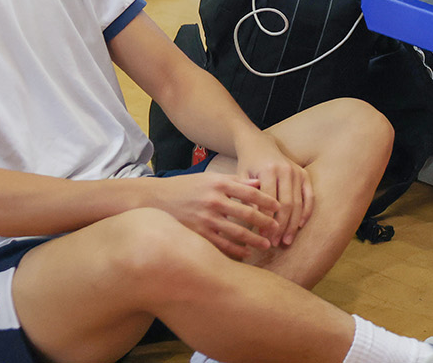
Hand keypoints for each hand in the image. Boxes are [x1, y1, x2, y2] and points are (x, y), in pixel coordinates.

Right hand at [144, 171, 283, 259]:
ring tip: (266, 244)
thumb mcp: (210, 179)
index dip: (268, 201)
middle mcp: (213, 200)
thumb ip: (235, 181)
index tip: (279, 208)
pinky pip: (220, 245)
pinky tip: (246, 253)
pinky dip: (236, 250)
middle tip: (277, 228)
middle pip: (247, 214)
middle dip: (265, 222)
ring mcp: (204, 219)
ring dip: (254, 240)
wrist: (153, 199)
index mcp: (219, 184)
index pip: (251, 193)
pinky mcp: (196, 234)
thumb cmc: (186, 187)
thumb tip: (259, 184)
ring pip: (236, 232)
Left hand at [236, 136, 313, 247]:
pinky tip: (300, 225)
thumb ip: (248, 197)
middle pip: (287, 205)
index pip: (269, 202)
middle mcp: (286, 170)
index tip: (262, 237)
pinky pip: (309, 196)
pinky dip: (306, 211)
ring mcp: (297, 172)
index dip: (266, 221)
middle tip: (275, 243)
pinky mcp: (304, 174)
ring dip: (293, 224)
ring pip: (298, 203)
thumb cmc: (247, 164)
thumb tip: (253, 222)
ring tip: (286, 240)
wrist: (259, 144)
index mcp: (269, 170)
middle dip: (281, 226)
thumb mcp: (241, 178)